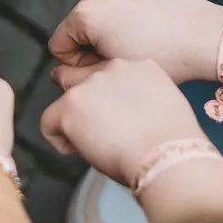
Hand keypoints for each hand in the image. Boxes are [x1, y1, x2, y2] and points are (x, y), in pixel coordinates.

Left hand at [38, 55, 205, 182]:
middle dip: (86, 105)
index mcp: (140, 65)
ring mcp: (89, 85)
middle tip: (97, 131)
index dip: (108, 97)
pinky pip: (49, 122)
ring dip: (76, 122)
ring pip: (67, 102)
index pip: (111, 73)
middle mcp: (113, 68)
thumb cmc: (173, 144)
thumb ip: (144, 98)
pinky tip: (78, 151)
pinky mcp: (71, 106)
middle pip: (85, 81)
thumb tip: (130, 114)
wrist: (168, 156)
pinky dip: (59, 140)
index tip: (114, 119)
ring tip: (95, 145)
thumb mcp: (166, 105)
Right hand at [48, 0, 222, 86]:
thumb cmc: (163, 60)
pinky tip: (154, 23)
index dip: (77, 63)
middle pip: (80, 23)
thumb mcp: (114, 73)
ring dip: (113, 24)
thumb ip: (76, 77)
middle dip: (94, 42)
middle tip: (125, 57)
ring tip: (143, 39)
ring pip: (104, 8)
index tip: (105, 68)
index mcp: (85, 14)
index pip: (60, 43)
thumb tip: (57, 74)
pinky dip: (132, 9)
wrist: (205, 36)